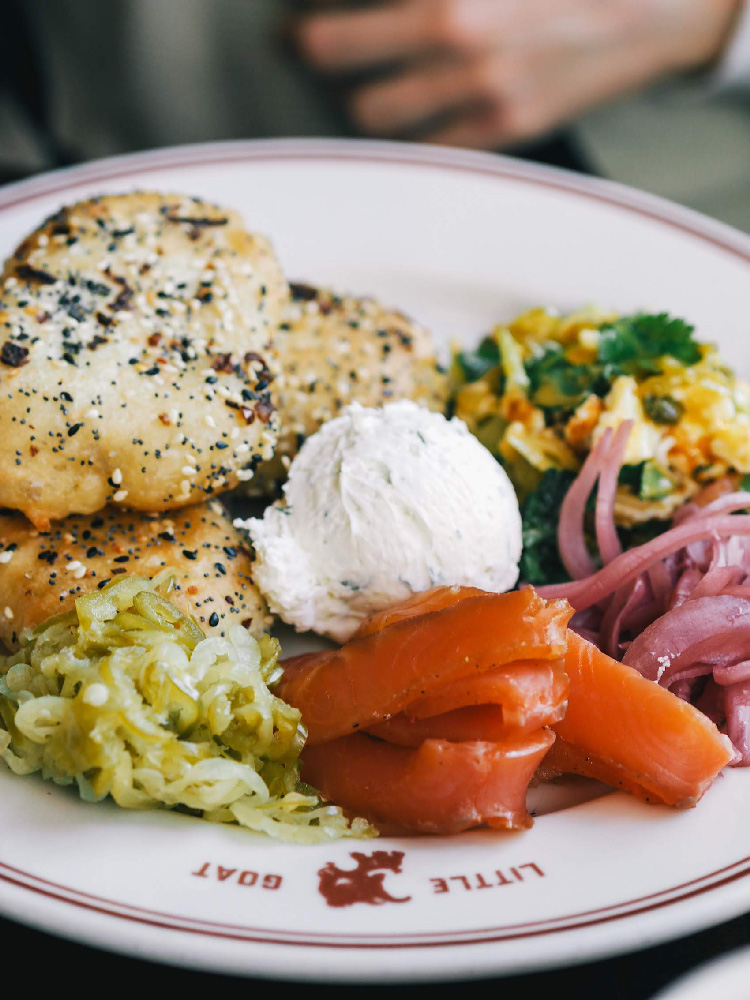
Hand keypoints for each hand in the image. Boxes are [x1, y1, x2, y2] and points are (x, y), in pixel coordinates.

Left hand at [294, 0, 742, 147]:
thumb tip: (389, 14)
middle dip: (316, 52)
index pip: (345, 10)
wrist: (655, 8)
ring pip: (373, 113)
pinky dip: (411, 139)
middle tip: (308, 47)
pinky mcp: (504, 128)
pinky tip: (413, 124)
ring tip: (368, 87)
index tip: (294, 26)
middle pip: (335, 57)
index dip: (309, 21)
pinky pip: (427, 149)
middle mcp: (455, 29)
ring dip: (362, 100)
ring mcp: (478, 86)